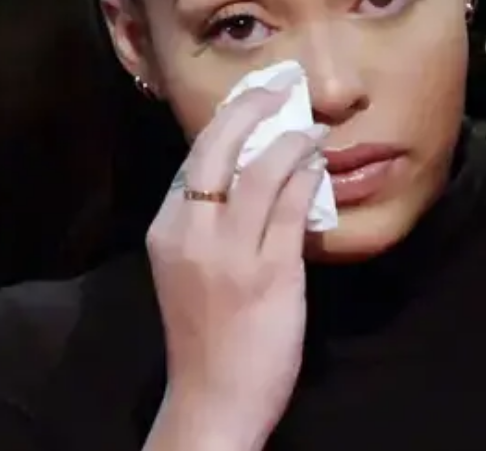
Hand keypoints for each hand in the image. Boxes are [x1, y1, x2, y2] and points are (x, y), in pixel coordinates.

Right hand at [144, 65, 326, 450]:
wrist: (212, 399)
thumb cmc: (206, 338)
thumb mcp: (190, 270)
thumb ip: (210, 225)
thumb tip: (248, 177)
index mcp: (167, 230)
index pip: (193, 158)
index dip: (224, 121)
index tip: (250, 98)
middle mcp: (191, 233)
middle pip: (218, 147)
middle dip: (251, 107)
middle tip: (278, 86)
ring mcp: (229, 252)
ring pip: (260, 169)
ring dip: (290, 138)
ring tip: (309, 127)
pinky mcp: (269, 272)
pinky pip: (292, 207)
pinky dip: (306, 178)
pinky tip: (318, 167)